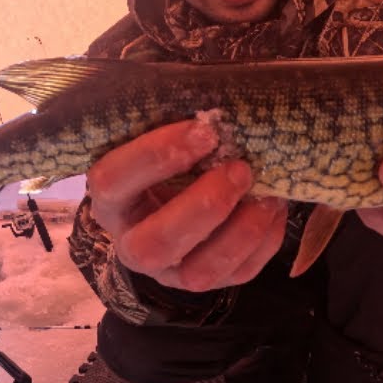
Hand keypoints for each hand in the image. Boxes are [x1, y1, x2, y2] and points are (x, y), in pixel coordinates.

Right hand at [86, 119, 288, 291]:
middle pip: (154, 243)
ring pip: (197, 273)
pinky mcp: (205, 282)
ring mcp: (169, 271)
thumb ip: (179, 126)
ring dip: (239, 231)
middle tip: (240, 168)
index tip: (204, 130)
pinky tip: (272, 208)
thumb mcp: (161, 137)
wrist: (180, 195)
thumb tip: (221, 100)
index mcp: (110, 199)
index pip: (112, 181)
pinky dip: (262, 242)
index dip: (155, 156)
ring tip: (266, 193)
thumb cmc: (171, 157)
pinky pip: (235, 275)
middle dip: (203, 206)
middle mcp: (131, 242)